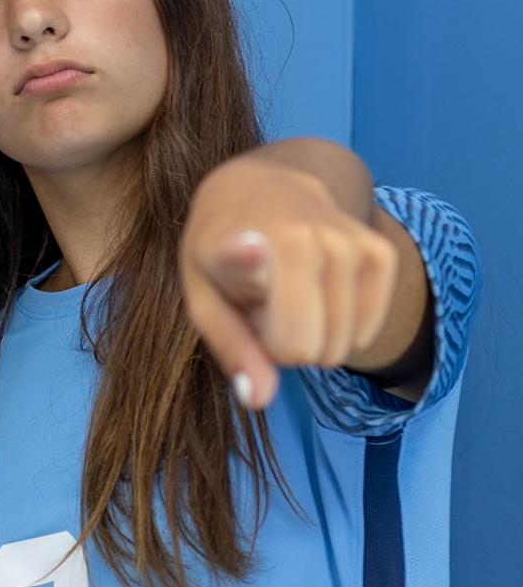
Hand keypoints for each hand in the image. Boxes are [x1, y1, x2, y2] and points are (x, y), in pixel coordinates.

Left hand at [180, 152, 397, 409]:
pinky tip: (321, 297)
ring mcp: (345, 241)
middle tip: (265, 303)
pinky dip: (345, 329)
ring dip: (313, 333)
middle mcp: (298, 234)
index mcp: (235, 242)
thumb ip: (232, 348)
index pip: (247, 257)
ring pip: (338, 346)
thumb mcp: (206, 299)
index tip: (252, 248)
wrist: (262, 187)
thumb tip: (259, 398)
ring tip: (290, 292)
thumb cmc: (224, 253)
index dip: (249, 259)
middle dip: (283, 342)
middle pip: (305, 349)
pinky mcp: (380, 251)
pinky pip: (367, 331)